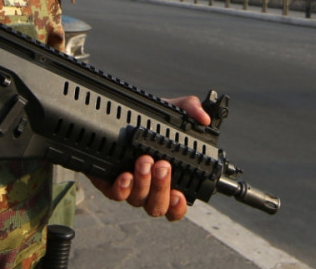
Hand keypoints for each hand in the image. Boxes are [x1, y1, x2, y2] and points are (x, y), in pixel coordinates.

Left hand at [89, 94, 211, 220]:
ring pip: (138, 200)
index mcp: (169, 179)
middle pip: (158, 206)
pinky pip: (115, 194)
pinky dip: (121, 188)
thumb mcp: (172, 110)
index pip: (176, 205)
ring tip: (144, 161)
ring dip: (143, 184)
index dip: (178, 206)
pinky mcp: (110, 182)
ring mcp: (130, 187)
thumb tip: (204, 118)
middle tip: (162, 166)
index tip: (179, 194)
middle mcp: (150, 188)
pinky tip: (124, 176)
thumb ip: (190, 109)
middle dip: (161, 188)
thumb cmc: (152, 118)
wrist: (122, 114)